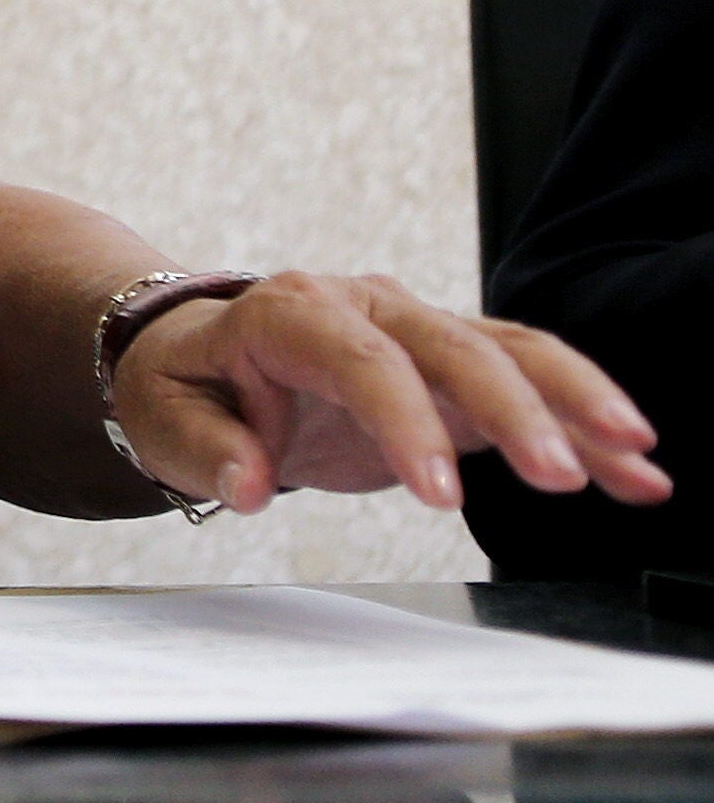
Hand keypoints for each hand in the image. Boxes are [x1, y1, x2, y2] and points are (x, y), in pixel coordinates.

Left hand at [112, 274, 669, 514]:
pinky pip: (529, 387)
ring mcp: (417, 330)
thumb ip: (208, 450)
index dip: (404, 422)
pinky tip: (634, 469)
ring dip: (577, 405)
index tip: (440, 497)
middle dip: (517, 411)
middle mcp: (366, 305)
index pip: (360, 359)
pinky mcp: (452, 368)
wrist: (199, 357)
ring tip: (638, 459)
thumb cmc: (180, 385)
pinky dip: (582, 426)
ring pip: (512, 354)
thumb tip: (245, 483)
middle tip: (562, 477)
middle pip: (456, 348)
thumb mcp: (163, 419)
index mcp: (289, 312)